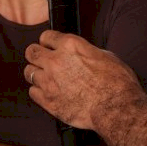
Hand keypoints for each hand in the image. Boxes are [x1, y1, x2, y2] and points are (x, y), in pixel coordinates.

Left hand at [25, 31, 142, 130]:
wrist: (115, 109)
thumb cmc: (117, 83)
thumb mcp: (106, 56)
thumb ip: (87, 52)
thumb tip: (83, 54)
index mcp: (71, 46)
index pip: (46, 36)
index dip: (49, 41)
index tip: (50, 46)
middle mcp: (56, 61)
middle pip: (31, 52)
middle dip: (36, 55)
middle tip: (43, 61)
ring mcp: (49, 81)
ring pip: (29, 72)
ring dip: (37, 74)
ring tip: (47, 79)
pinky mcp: (48, 101)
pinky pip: (32, 92)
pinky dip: (39, 92)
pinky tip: (48, 93)